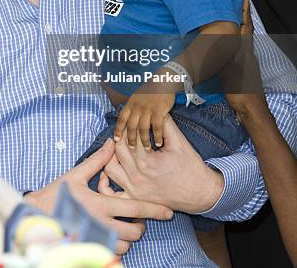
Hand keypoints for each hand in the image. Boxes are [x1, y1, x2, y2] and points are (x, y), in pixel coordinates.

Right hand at [25, 139, 172, 255]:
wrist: (34, 216)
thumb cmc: (55, 195)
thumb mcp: (75, 174)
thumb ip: (97, 161)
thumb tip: (112, 144)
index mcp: (100, 204)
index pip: (134, 208)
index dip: (154, 209)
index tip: (168, 211)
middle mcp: (100, 224)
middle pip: (133, 232)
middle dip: (141, 227)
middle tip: (139, 220)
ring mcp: (95, 239)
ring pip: (123, 246)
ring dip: (128, 238)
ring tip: (125, 229)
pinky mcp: (89, 248)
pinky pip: (111, 253)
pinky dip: (115, 247)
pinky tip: (111, 238)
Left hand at [105, 116, 223, 213]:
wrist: (200, 193)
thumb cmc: (190, 166)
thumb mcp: (179, 141)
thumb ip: (164, 123)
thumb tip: (155, 109)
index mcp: (147, 161)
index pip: (130, 137)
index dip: (132, 125)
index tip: (133, 120)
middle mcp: (137, 176)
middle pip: (117, 150)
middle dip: (121, 137)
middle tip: (126, 131)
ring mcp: (134, 190)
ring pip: (109, 169)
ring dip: (111, 156)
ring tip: (120, 148)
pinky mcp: (134, 198)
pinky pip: (113, 193)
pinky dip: (108, 182)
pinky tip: (113, 170)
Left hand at [114, 90, 174, 148]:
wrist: (163, 80)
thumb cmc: (150, 90)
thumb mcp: (137, 96)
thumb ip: (133, 107)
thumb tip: (128, 119)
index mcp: (131, 103)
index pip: (121, 118)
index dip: (118, 130)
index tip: (116, 140)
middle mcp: (137, 107)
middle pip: (131, 126)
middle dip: (130, 139)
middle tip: (132, 149)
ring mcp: (147, 109)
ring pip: (143, 128)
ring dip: (144, 140)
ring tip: (147, 149)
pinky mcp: (158, 110)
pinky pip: (156, 126)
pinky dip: (157, 136)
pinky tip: (158, 143)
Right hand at [224, 0, 264, 115]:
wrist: (250, 109)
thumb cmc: (240, 90)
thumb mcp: (232, 70)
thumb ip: (227, 54)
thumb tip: (222, 38)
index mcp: (245, 52)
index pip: (245, 28)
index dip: (244, 14)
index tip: (244, 0)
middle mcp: (247, 54)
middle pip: (244, 32)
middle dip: (241, 18)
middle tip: (234, 6)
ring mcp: (246, 62)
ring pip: (240, 41)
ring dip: (236, 30)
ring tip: (227, 21)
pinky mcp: (243, 70)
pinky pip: (237, 50)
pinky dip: (232, 42)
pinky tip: (225, 45)